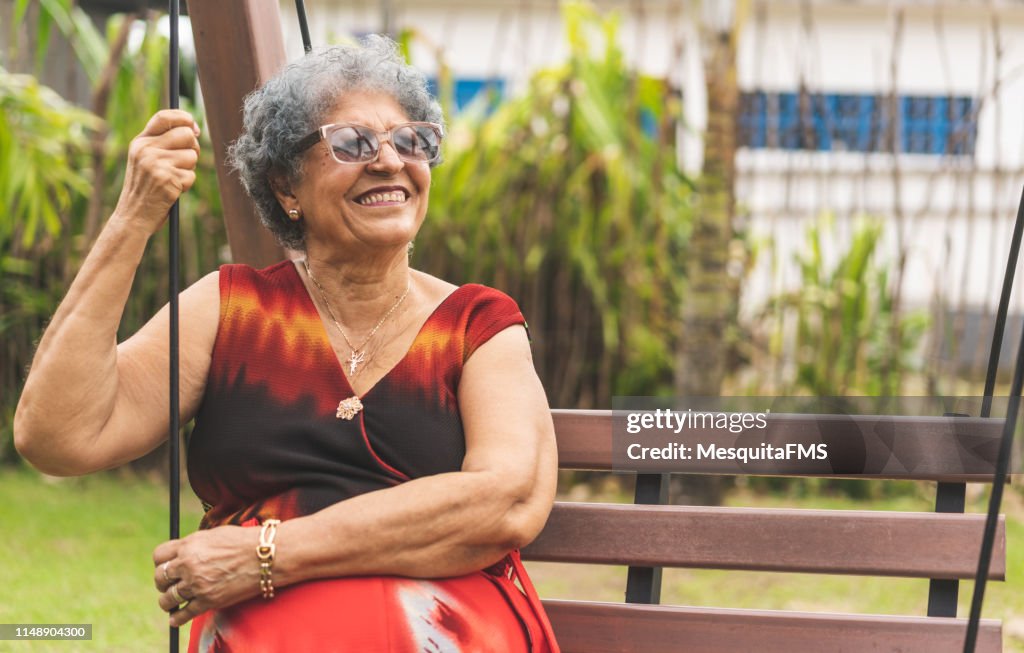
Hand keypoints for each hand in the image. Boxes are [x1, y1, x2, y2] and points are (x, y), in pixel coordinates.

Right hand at [114, 110, 200, 234]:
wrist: (133, 216)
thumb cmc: (144, 188)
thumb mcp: (144, 160)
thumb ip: (162, 143)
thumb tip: (193, 129)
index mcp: (140, 142)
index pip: (164, 117)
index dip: (184, 118)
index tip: (194, 127)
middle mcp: (146, 149)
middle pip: (186, 134)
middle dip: (193, 148)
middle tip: (185, 162)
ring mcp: (156, 164)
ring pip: (192, 156)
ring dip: (189, 169)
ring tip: (172, 179)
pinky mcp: (167, 179)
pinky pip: (192, 175)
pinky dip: (187, 185)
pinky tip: (172, 191)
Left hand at [153, 525, 259, 626]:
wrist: (266, 556)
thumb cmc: (243, 542)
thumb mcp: (214, 535)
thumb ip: (194, 545)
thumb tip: (180, 555)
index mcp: (190, 545)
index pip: (159, 556)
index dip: (161, 562)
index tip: (166, 567)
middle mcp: (189, 564)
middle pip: (160, 577)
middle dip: (162, 582)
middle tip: (168, 585)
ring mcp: (198, 584)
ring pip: (167, 598)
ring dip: (167, 600)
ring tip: (171, 601)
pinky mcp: (208, 601)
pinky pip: (183, 614)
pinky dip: (177, 618)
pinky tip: (176, 618)